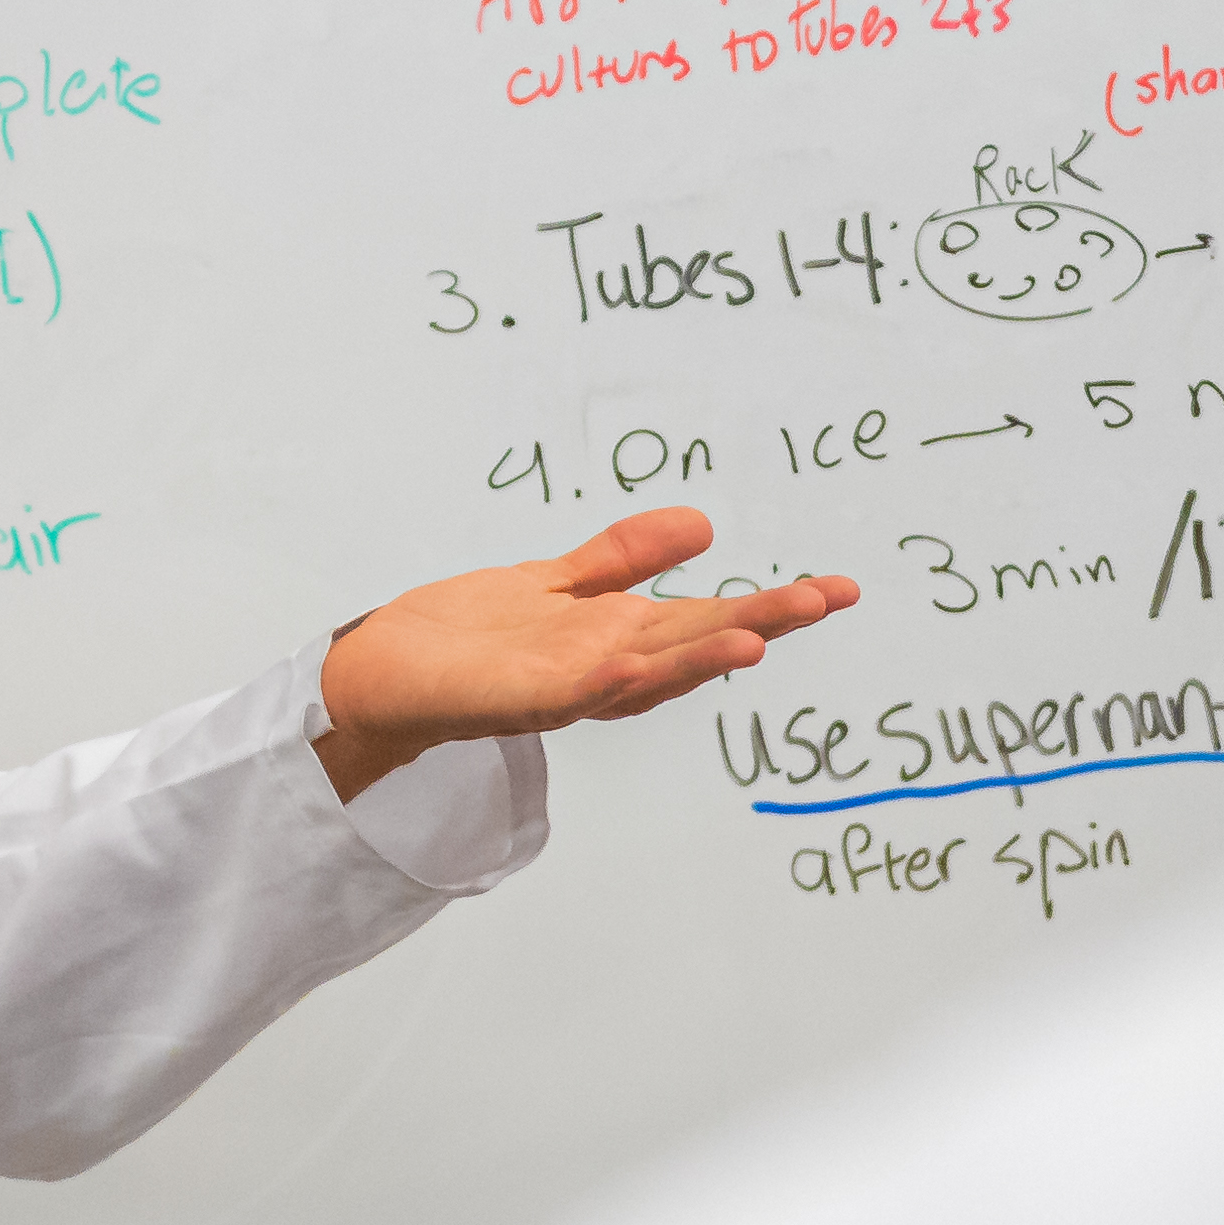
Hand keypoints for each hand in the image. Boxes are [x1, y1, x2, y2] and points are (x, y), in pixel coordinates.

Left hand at [316, 509, 861, 801]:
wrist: (388, 672)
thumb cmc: (471, 634)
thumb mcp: (560, 580)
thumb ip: (626, 558)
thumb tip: (705, 527)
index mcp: (621, 636)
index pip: (706, 617)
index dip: (772, 606)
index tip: (834, 589)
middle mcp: (604, 666)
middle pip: (693, 642)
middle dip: (761, 622)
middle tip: (826, 600)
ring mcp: (566, 685)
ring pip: (647, 672)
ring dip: (699, 658)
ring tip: (756, 640)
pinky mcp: (518, 697)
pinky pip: (569, 689)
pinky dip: (605, 679)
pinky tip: (634, 660)